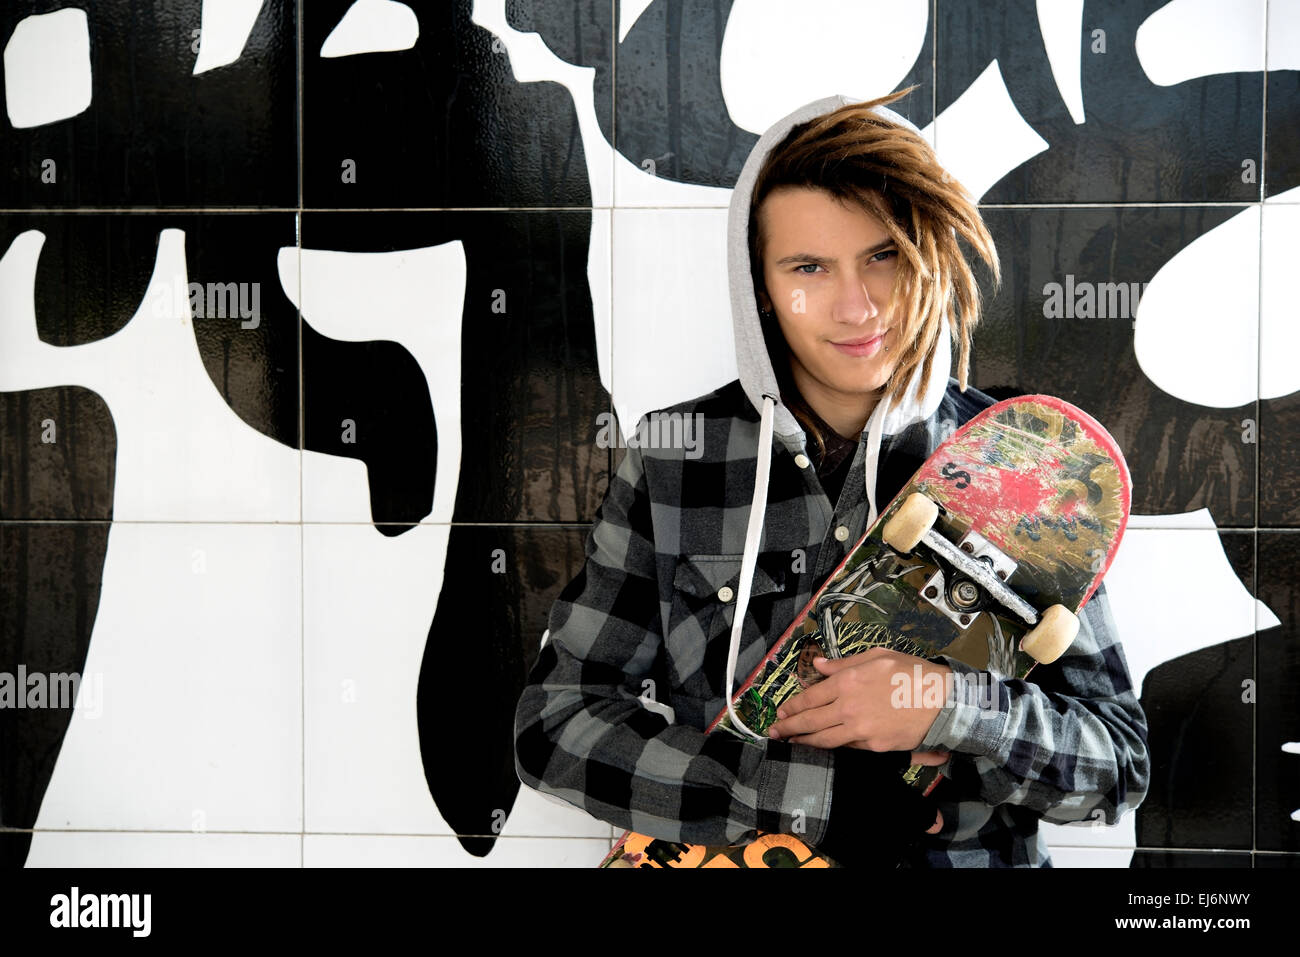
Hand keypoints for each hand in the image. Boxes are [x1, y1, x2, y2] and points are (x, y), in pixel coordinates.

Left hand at [767, 648, 952, 751]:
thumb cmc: (910, 673)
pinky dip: (832, 748)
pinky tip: (822, 747)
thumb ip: (842, 663)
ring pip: (823, 740)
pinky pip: (846, 748)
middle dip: (788, 727)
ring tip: (789, 743)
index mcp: (847, 682)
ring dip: (803, 742)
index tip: (781, 711)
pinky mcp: (873, 747)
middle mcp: (848, 708)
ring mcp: (859, 730)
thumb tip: (817, 665)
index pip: (809, 697)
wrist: (942, 701)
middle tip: (773, 731)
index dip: (792, 706)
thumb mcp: (876, 656)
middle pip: (810, 721)